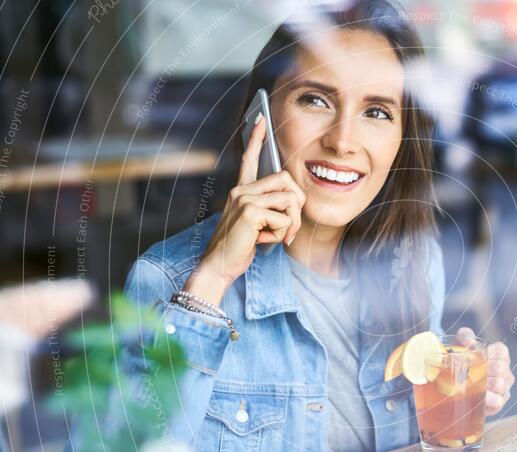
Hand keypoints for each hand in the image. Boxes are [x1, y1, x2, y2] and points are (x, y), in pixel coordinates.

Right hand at [185, 115, 305, 304]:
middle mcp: (241, 190)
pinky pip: (284, 219)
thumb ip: (270, 210)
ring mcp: (244, 199)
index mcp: (241, 191)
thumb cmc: (238, 249)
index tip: (260, 118)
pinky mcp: (250, 212)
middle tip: (289, 228)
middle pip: (287, 181)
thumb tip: (294, 204)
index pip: (249, 159)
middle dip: (297, 206)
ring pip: (290, 201)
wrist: (217, 266)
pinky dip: (281, 235)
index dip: (256, 138)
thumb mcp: (256, 225)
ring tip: (275, 238)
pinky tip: (263, 242)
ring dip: (290, 225)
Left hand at [456, 327, 513, 416]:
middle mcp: (505, 371)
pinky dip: (485, 400)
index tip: (473, 359)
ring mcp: (504, 388)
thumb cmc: (461, 361)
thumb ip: (464, 336)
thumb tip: (468, 340)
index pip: (501, 352)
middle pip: (500, 368)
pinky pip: (497, 401)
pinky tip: (475, 398)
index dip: (487, 355)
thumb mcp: (460, 346)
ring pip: (499, 385)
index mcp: (499, 354)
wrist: (453, 385)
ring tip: (469, 385)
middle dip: (482, 370)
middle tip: (468, 373)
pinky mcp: (499, 403)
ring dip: (482, 385)